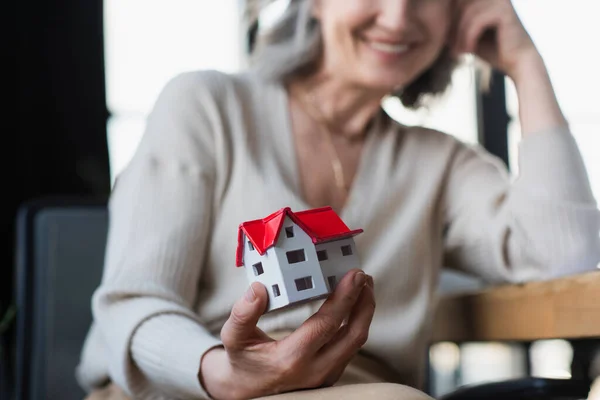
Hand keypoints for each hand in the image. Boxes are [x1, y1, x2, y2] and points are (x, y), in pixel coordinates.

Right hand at [199, 269, 374, 399]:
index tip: (354, 275)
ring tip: (363, 286)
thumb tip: (259, 289)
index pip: (327, 325)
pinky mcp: (330, 374)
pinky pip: (350, 347)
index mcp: (291, 359)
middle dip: (364, 303)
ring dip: (363, 312)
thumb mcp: (233, 337)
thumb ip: (243, 314)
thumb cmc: (243, 361)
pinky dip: (356, 323)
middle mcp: (314, 370)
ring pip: (356, 342)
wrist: (246, 392)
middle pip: (353, 335)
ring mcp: (325, 375)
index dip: (344, 298)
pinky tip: (353, 306)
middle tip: (363, 277)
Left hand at [452, 0, 541, 80]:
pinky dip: (468, 37)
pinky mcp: (503, 10)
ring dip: (458, 36)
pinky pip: (475, 21)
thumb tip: (434, 22)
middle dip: (452, 28)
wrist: (517, 63)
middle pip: (459, 6)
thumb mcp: (468, 36)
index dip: (449, 23)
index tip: (448, 43)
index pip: (456, 3)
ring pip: (466, 14)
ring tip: (459, 52)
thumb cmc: (493, 50)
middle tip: (452, 48)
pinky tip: (468, 51)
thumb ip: (455, 26)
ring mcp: (499, 0)